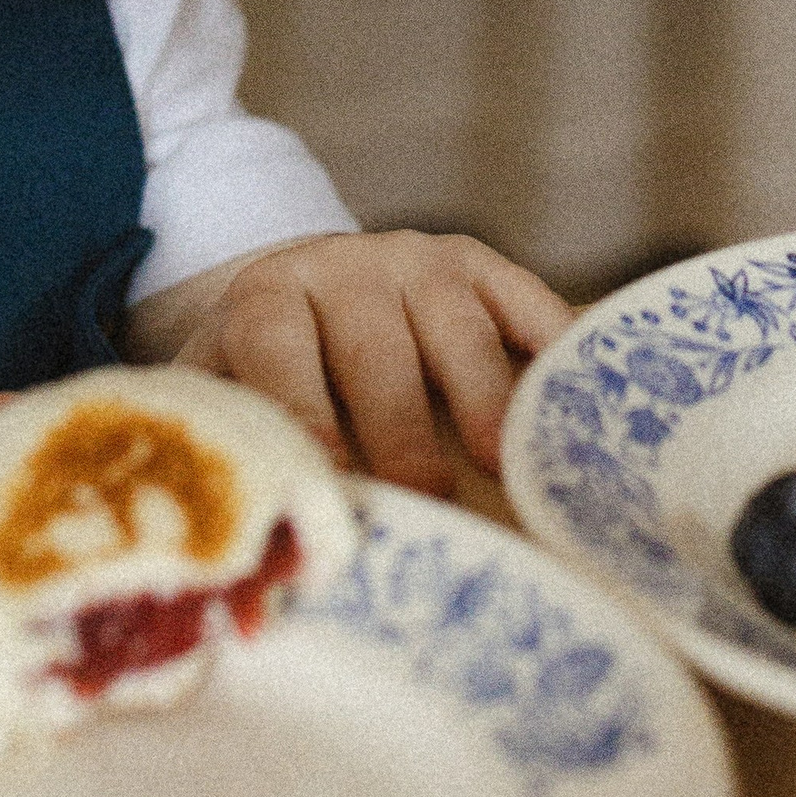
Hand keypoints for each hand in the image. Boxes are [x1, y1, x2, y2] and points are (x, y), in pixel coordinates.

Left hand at [173, 232, 571, 495]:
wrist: (311, 287)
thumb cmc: (264, 371)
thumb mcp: (221, 391)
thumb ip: (221, 444)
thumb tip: (222, 535)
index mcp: (267, 298)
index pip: (276, 347)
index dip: (301, 410)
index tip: (329, 476)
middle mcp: (343, 267)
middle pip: (374, 348)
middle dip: (402, 429)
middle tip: (424, 499)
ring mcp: (419, 261)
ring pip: (455, 328)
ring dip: (482, 397)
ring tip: (503, 463)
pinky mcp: (481, 265)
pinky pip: (525, 301)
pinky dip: (553, 347)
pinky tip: (575, 397)